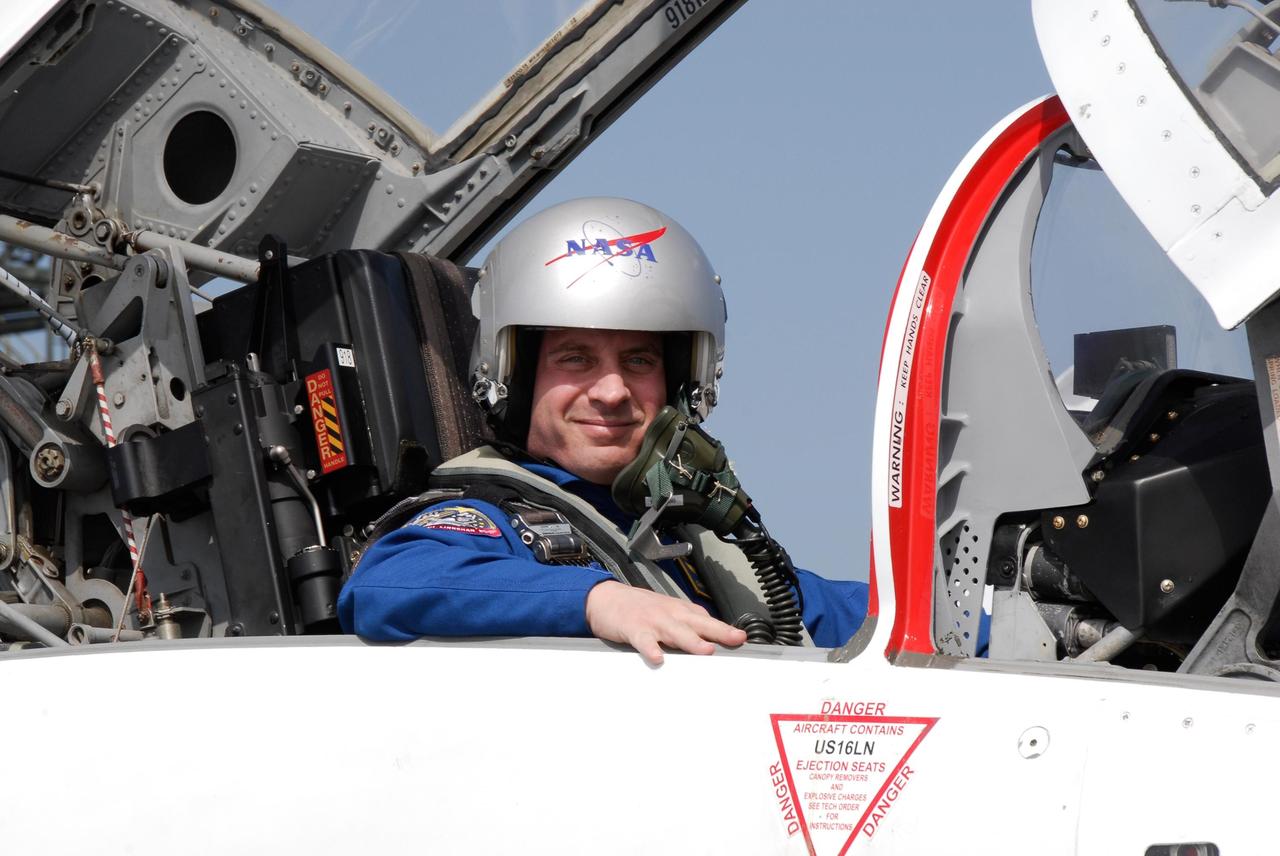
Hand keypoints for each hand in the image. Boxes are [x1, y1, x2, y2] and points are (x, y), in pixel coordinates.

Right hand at [585, 581, 747, 665]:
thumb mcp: (668, 612)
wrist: (606, 597)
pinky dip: (650, 649)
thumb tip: (713, 639)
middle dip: (718, 631)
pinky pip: (643, 640)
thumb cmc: (640, 608)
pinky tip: (658, 659)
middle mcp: (670, 614)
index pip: (707, 620)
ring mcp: (652, 621)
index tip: (743, 639)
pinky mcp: (633, 628)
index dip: (725, 630)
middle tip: (737, 639)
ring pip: (675, 631)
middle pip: (698, 623)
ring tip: (706, 650)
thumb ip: (689, 625)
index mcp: (680, 611)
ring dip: (691, 641)